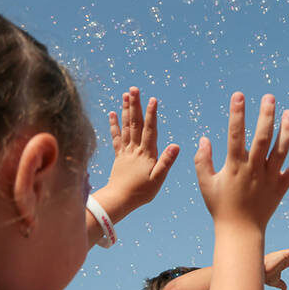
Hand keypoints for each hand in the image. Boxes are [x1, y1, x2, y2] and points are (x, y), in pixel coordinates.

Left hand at [104, 87, 179, 212]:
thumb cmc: (140, 193)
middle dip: (136, 105)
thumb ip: (166, 162)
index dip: (151, 114)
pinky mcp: (119, 156)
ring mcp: (126, 152)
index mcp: (147, 154)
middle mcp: (135, 149)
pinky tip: (113, 113)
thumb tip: (176, 146)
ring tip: (126, 95)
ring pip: (126, 127)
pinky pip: (116, 138)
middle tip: (134, 89)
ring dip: (126, 110)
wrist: (119, 200)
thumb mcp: (157, 180)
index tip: (152, 100)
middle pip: (136, 124)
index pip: (150, 130)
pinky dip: (114, 125)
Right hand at [194, 93, 288, 229]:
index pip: (235, 134)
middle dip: (266, 116)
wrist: (239, 231)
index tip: (239, 95)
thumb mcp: (205, 183)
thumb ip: (203, 160)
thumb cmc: (220, 206)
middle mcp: (254, 170)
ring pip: (281, 151)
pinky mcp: (281, 188)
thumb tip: (204, 138)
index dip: (237, 114)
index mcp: (234, 166)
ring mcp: (270, 178)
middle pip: (263, 138)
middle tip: (270, 97)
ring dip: (287, 131)